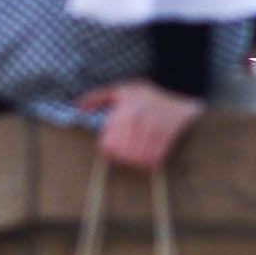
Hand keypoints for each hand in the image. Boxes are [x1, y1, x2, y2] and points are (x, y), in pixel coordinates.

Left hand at [76, 79, 205, 171]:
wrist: (177, 92)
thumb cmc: (145, 93)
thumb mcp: (119, 90)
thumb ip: (97, 98)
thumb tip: (78, 108)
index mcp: (124, 111)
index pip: (108, 144)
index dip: (106, 149)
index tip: (109, 147)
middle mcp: (138, 122)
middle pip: (122, 155)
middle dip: (120, 157)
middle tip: (121, 153)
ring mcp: (154, 131)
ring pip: (137, 160)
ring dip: (133, 162)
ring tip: (133, 156)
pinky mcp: (167, 139)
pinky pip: (154, 161)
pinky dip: (148, 164)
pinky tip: (146, 158)